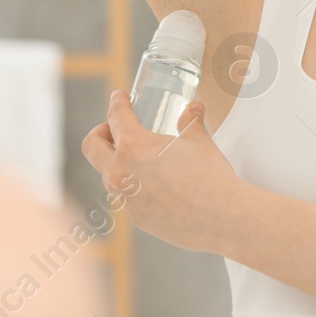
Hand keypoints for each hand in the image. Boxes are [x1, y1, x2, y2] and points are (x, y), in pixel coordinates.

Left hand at [80, 90, 239, 253]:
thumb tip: (193, 108)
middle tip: (116, 130)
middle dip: (101, 133)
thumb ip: (191, 121)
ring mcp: (126, 199)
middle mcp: (121, 173)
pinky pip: (126, 199)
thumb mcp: (199, 140)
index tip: (119, 97)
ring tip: (138, 160)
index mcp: (133, 146)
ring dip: (116, 164)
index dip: (117, 102)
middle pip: (92, 147)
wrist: (223, 218)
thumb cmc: (210, 176)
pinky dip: (133, 188)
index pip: (115, 116)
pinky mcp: (137, 219)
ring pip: (107, 176)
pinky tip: (153, 186)